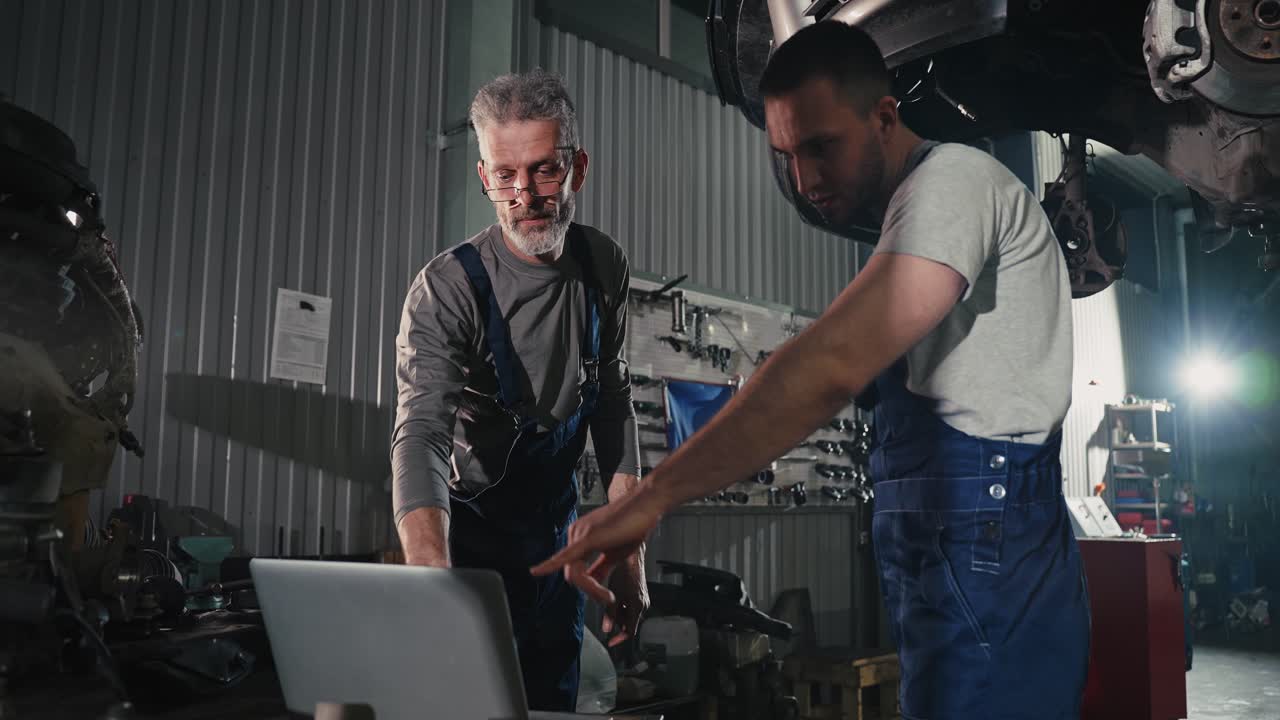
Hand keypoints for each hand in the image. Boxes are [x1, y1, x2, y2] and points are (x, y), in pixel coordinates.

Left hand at [530, 484, 665, 605]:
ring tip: (608, 596)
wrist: (647, 504)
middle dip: (590, 591)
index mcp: (581, 537)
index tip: (605, 597)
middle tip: (608, 599)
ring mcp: (580, 533)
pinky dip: (550, 566)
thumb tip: (592, 584)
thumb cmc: (636, 523)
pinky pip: (566, 557)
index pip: (575, 570)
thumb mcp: (616, 553)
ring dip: (590, 589)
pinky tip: (536, 571)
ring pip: (573, 573)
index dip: (589, 588)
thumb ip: (601, 568)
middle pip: (572, 574)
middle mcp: (576, 533)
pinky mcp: (588, 536)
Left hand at [600, 557, 647, 646]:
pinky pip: (631, 606)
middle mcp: (643, 605)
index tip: (611, 643)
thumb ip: (610, 615)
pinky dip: (622, 605)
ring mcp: (643, 599)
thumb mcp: (614, 596)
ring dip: (618, 612)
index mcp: (638, 607)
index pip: (630, 632)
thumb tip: (606, 629)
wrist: (632, 557)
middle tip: (606, 612)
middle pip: (628, 623)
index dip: (620, 639)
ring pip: (628, 614)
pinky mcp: (641, 594)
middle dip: (616, 621)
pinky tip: (616, 595)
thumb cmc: (624, 573)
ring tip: (611, 600)